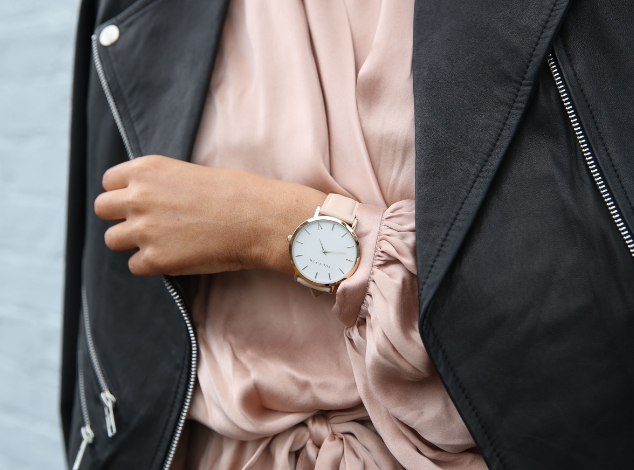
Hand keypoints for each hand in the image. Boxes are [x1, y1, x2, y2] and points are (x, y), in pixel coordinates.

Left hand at [94, 155, 325, 276]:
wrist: (259, 218)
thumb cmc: (236, 193)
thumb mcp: (190, 173)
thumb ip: (160, 184)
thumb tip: (147, 201)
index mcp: (147, 169)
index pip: (109, 182)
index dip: (123, 193)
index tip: (140, 202)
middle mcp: (138, 196)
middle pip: (102, 209)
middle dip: (120, 217)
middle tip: (147, 224)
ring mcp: (144, 229)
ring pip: (112, 240)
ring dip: (132, 242)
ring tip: (162, 243)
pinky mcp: (155, 259)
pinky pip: (135, 265)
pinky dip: (152, 264)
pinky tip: (176, 257)